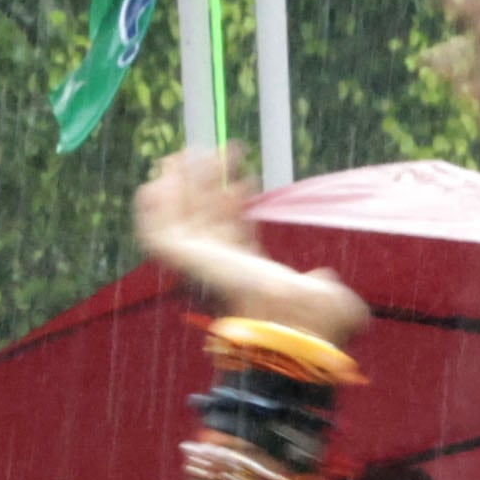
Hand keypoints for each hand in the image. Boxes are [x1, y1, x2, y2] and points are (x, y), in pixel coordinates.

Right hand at [132, 147, 365, 349]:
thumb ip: (323, 285)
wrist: (289, 327)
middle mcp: (218, 273)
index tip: (243, 180)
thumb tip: (325, 277)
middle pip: (205, 221)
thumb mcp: (326, 297)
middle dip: (207, 188)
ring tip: (186, 152)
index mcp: (247, 280)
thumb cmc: (312, 322)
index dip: (235, 205)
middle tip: (210, 154)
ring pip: (180, 221)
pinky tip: (157, 181)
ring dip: (181, 187)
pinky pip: (156, 232)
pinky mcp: (181, 262)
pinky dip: (154, 209)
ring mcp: (198, 268)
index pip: (234, 235)